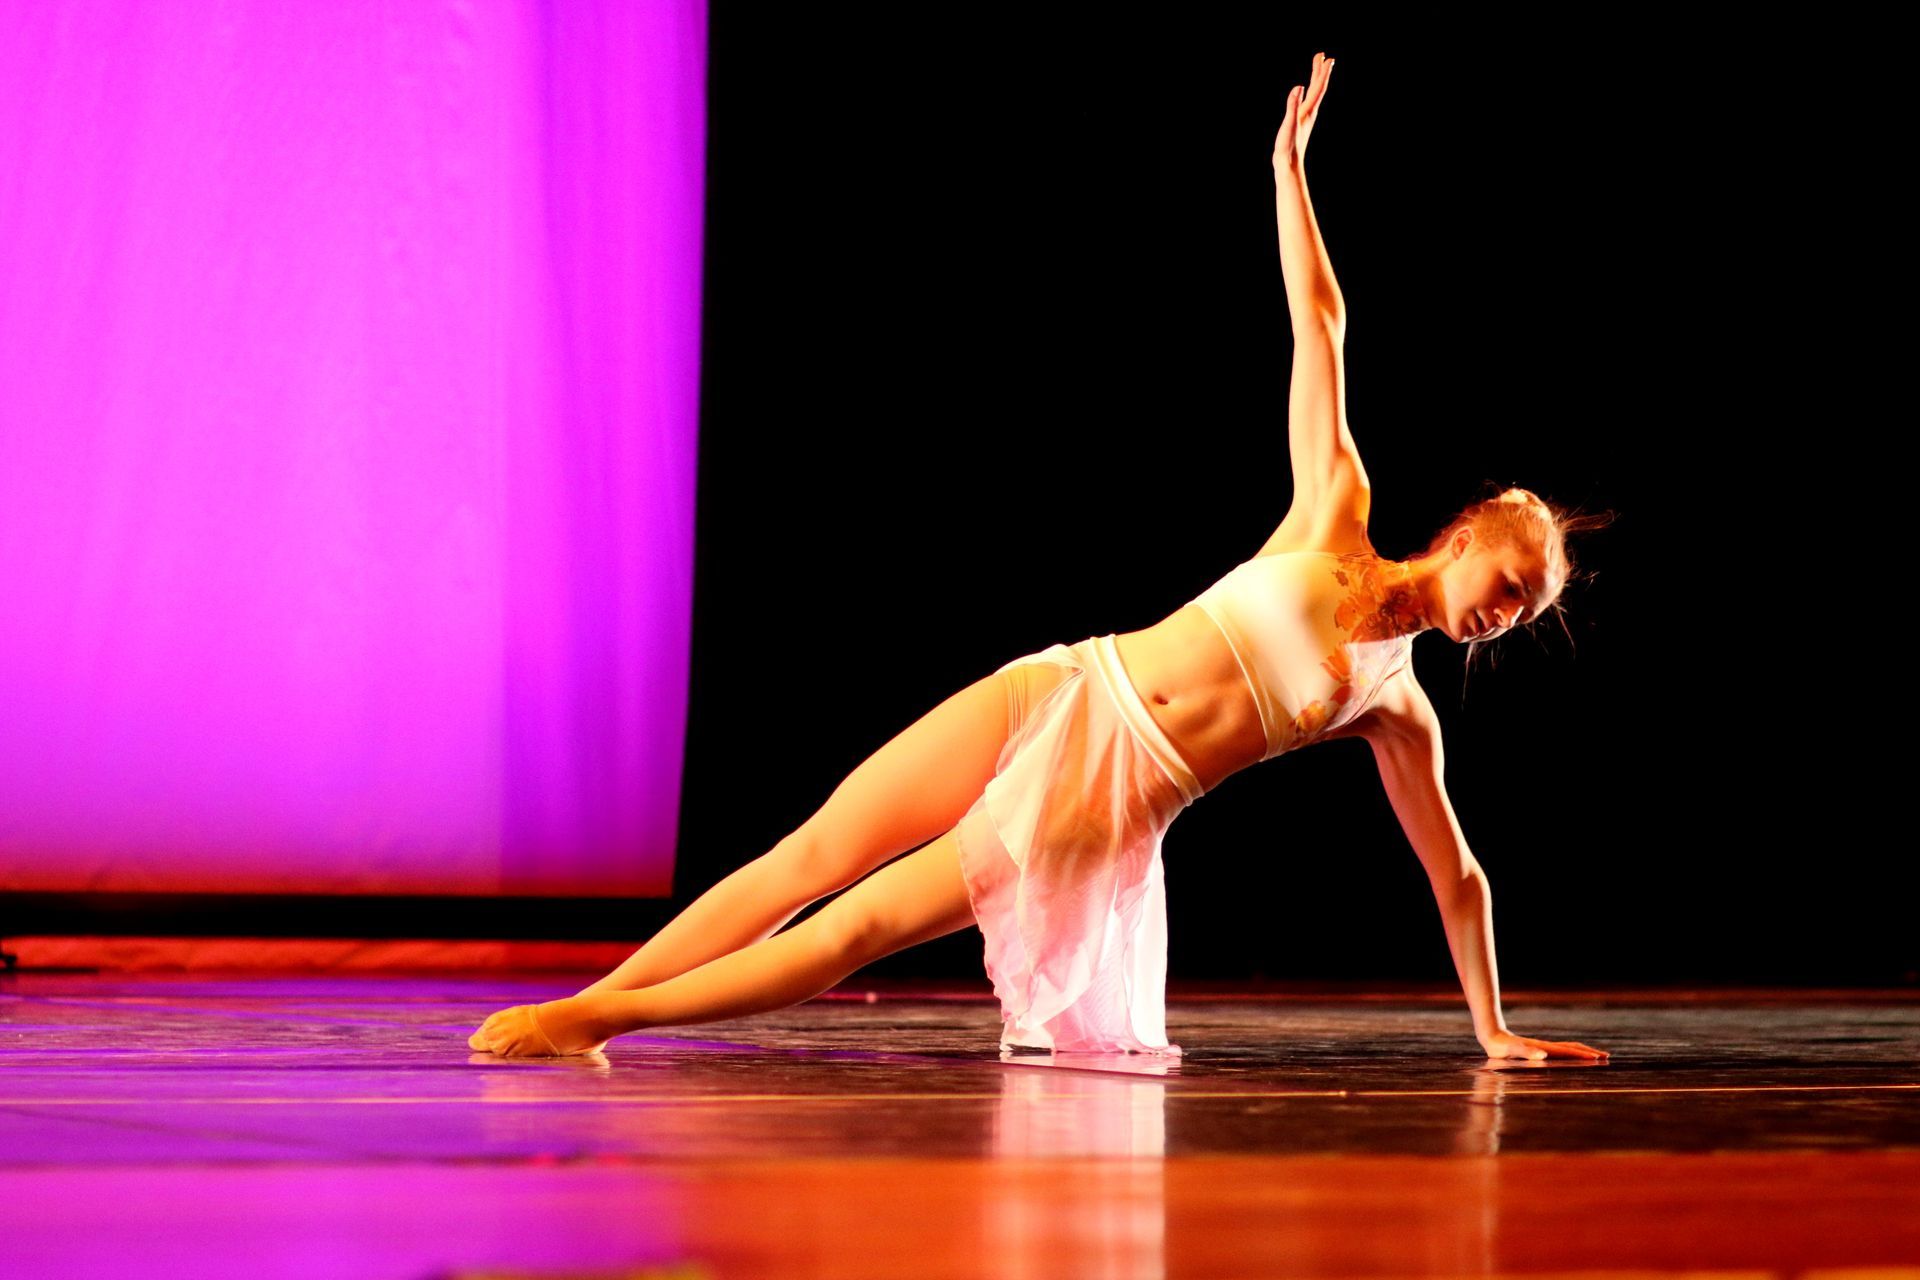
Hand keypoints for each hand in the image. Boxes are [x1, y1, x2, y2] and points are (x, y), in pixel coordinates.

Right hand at [1273, 51, 1334, 170]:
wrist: (1288, 165)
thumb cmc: (1288, 146)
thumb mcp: (1289, 124)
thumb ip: (1293, 105)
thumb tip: (1299, 87)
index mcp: (1308, 111)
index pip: (1318, 87)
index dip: (1322, 72)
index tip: (1326, 57)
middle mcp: (1310, 112)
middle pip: (1318, 87)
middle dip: (1320, 71)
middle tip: (1323, 55)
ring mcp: (1306, 117)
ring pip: (1313, 93)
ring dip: (1316, 79)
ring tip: (1317, 68)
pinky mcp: (1300, 122)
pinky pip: (1307, 101)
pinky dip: (1308, 92)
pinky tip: (1303, 92)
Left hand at [1480, 1029, 1609, 1061]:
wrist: (1490, 1034)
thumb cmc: (1499, 1046)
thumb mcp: (1511, 1051)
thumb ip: (1525, 1053)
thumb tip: (1543, 1055)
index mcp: (1543, 1048)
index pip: (1568, 1052)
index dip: (1583, 1055)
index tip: (1599, 1058)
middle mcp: (1545, 1047)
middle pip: (1572, 1048)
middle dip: (1589, 1052)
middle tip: (1606, 1056)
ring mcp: (1542, 1047)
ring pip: (1567, 1048)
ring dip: (1581, 1052)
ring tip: (1594, 1056)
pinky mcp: (1537, 1050)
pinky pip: (1559, 1051)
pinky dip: (1570, 1053)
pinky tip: (1570, 1058)